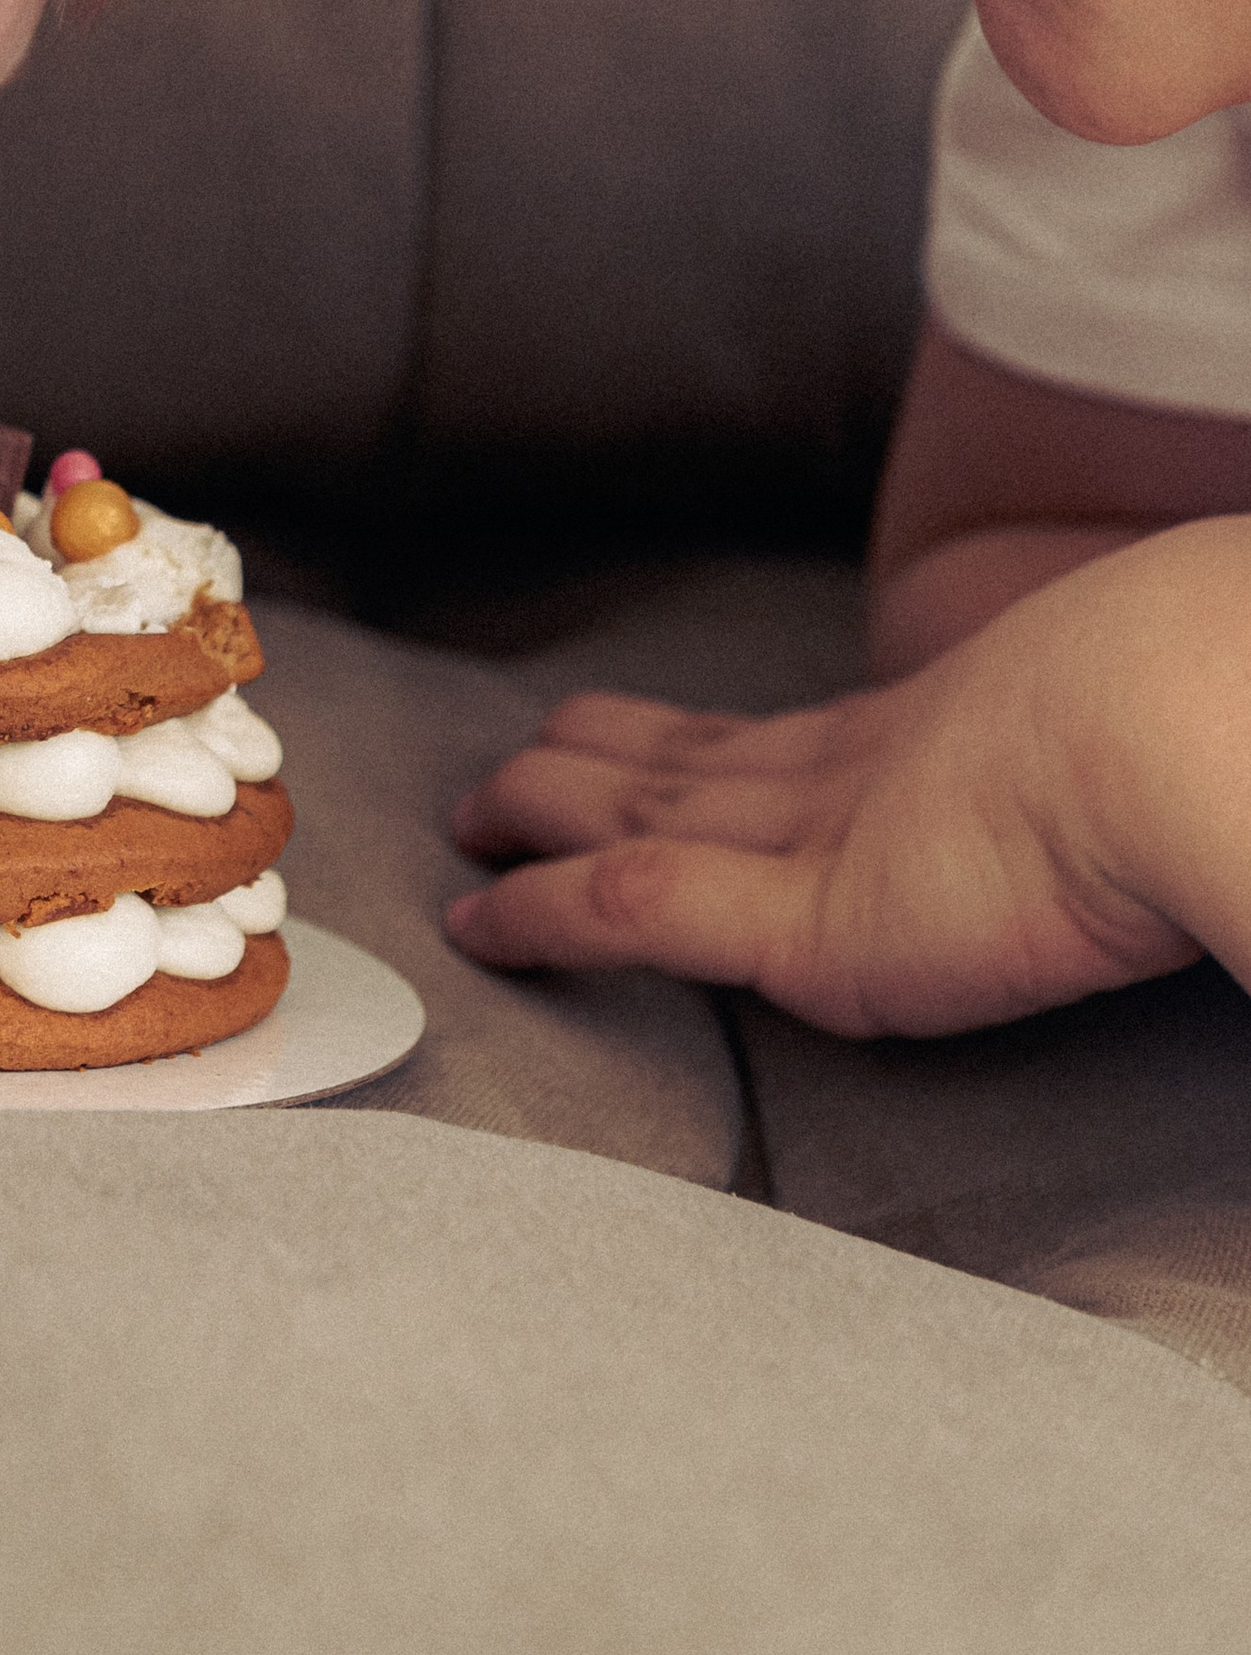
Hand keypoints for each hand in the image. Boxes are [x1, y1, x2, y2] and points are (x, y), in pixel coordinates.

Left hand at [446, 521, 1250, 1036]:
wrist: (1187, 734)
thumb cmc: (1205, 743)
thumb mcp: (1148, 765)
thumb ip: (1108, 797)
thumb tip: (1138, 816)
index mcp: (947, 743)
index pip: (794, 742)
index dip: (708, 739)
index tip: (645, 732)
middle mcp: (865, 777)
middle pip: (698, 764)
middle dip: (600, 761)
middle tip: (516, 762)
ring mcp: (825, 841)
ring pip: (644, 817)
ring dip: (548, 815)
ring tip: (477, 816)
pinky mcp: (803, 922)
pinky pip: (635, 911)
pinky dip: (549, 915)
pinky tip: (484, 921)